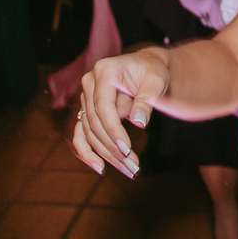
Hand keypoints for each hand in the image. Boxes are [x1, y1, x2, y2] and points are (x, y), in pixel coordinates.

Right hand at [72, 48, 170, 177]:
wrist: (148, 68)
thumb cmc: (153, 71)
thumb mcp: (156, 81)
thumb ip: (146, 99)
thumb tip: (140, 123)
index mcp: (104, 71)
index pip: (103, 107)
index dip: (114, 130)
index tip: (128, 149)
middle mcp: (89, 83)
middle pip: (95, 123)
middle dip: (112, 148)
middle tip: (133, 167)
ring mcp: (86, 98)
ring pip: (89, 133)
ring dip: (106, 154)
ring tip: (128, 170)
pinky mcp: (87, 111)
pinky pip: (81, 135)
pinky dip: (87, 152)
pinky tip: (100, 167)